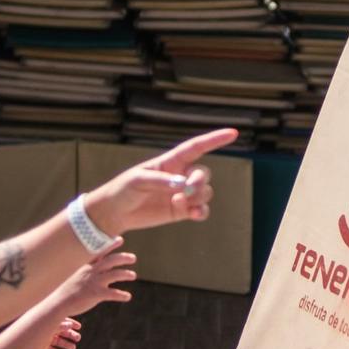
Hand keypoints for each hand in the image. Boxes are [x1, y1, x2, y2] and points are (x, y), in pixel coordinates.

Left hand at [35, 318, 81, 348]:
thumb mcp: (48, 326)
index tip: (79, 327)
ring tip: (73, 348)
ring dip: (66, 344)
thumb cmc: (34, 329)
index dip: (71, 324)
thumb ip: (58, 325)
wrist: (19, 341)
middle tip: (78, 338)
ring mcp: (44, 340)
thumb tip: (70, 325)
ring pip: (57, 342)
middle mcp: (47, 331)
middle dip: (70, 335)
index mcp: (48, 323)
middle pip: (61, 333)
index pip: (61, 322)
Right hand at [50, 250, 137, 317]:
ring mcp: (94, 282)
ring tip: (133, 275)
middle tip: (133, 258)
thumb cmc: (67, 291)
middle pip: (111, 260)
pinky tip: (128, 297)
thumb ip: (87, 271)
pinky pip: (112, 293)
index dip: (111, 245)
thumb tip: (96, 269)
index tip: (120, 239)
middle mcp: (91, 271)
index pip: (100, 252)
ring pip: (114, 274)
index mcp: (86, 267)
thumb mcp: (76, 276)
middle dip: (123, 257)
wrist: (58, 303)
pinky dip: (121, 295)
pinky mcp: (95, 294)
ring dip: (125, 274)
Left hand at [83, 128, 237, 233]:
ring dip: (197, 198)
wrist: (115, 213)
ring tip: (177, 203)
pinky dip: (201, 212)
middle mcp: (179, 175)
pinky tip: (193, 215)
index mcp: (170, 162)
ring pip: (205, 192)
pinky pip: (200, 210)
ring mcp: (181, 194)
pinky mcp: (180, 211)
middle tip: (187, 189)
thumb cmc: (123, 190)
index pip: (196, 147)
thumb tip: (182, 185)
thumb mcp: (137, 181)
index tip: (233, 133)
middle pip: (203, 174)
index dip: (214, 139)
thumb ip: (160, 181)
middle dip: (200, 181)